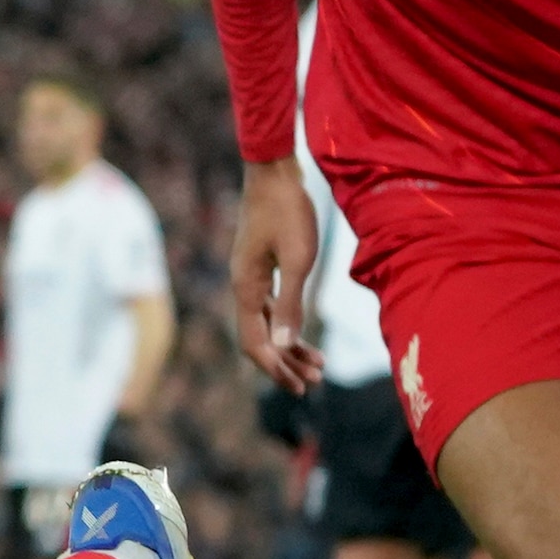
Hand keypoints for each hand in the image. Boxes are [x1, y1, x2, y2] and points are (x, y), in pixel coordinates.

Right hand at [224, 160, 322, 394]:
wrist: (275, 172)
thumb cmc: (288, 210)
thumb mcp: (297, 258)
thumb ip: (292, 302)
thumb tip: (285, 345)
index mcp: (246, 287)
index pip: (254, 342)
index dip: (275, 368)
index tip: (300, 385)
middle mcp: (242, 286)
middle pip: (257, 338)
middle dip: (283, 364)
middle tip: (312, 384)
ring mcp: (249, 277)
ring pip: (264, 325)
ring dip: (288, 347)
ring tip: (317, 366)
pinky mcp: (259, 267)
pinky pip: (269, 308)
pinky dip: (286, 325)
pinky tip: (304, 335)